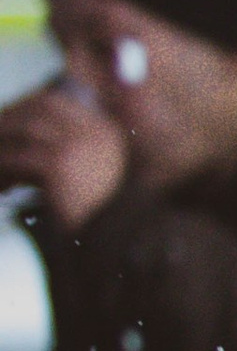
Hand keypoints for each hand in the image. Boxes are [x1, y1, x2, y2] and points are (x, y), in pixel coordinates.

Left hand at [0, 80, 127, 231]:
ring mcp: (80, 146)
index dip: (28, 106)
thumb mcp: (88, 178)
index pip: (59, 102)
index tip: (9, 119)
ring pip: (27, 129)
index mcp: (106, 132)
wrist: (111, 248)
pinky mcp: (60, 165)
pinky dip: (4, 166)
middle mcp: (96, 132)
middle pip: (42, 106)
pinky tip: (1, 184)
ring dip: (3, 141)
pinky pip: (20, 156)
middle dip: (12, 117)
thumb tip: (28, 136)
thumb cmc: (98, 221)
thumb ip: (67, 153)